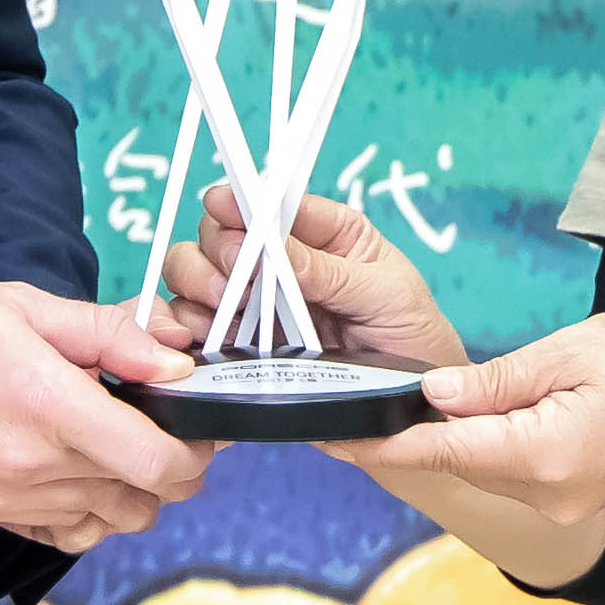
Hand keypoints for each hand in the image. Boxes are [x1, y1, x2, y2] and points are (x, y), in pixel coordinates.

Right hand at [0, 277, 212, 549]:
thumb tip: (170, 358)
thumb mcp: (20, 305)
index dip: (197, 447)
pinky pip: (65, 535)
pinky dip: (90, 515)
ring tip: (122, 446)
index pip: (157, 459)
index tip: (201, 419)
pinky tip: (81, 475)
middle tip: (169, 425)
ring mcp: (9, 500)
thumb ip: (106, 332)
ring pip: (111, 522)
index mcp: (48, 406)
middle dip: (176, 466)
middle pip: (146, 498)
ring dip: (135, 492)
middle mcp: (33, 466)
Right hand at [150, 185, 468, 376]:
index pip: (273, 203)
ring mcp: (258, 303)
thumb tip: (272, 244)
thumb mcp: (385, 294)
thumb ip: (327, 270)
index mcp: (326, 233)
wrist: (415, 405)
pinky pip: (198, 326)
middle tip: (229, 279)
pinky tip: (203, 338)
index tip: (220, 206)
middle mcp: (283, 260)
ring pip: (197, 274)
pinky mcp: (243, 346)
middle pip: (221, 232)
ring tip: (222, 309)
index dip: (241, 200)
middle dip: (215, 249)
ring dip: (197, 285)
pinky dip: (190, 327)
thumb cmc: (413, 336)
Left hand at [345, 310, 604, 526]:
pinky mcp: (568, 498)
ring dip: (444, 438)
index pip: (442, 449)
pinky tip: (459, 416)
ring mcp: (558, 504)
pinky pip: (508, 471)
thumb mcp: (572, 351)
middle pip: (456, 462)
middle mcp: (545, 495)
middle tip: (350, 404)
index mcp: (542, 456)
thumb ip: (496, 379)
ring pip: (480, 468)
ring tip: (397, 402)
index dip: (383, 441)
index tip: (332, 433)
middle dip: (407, 434)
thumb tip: (432, 392)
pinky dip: (479, 445)